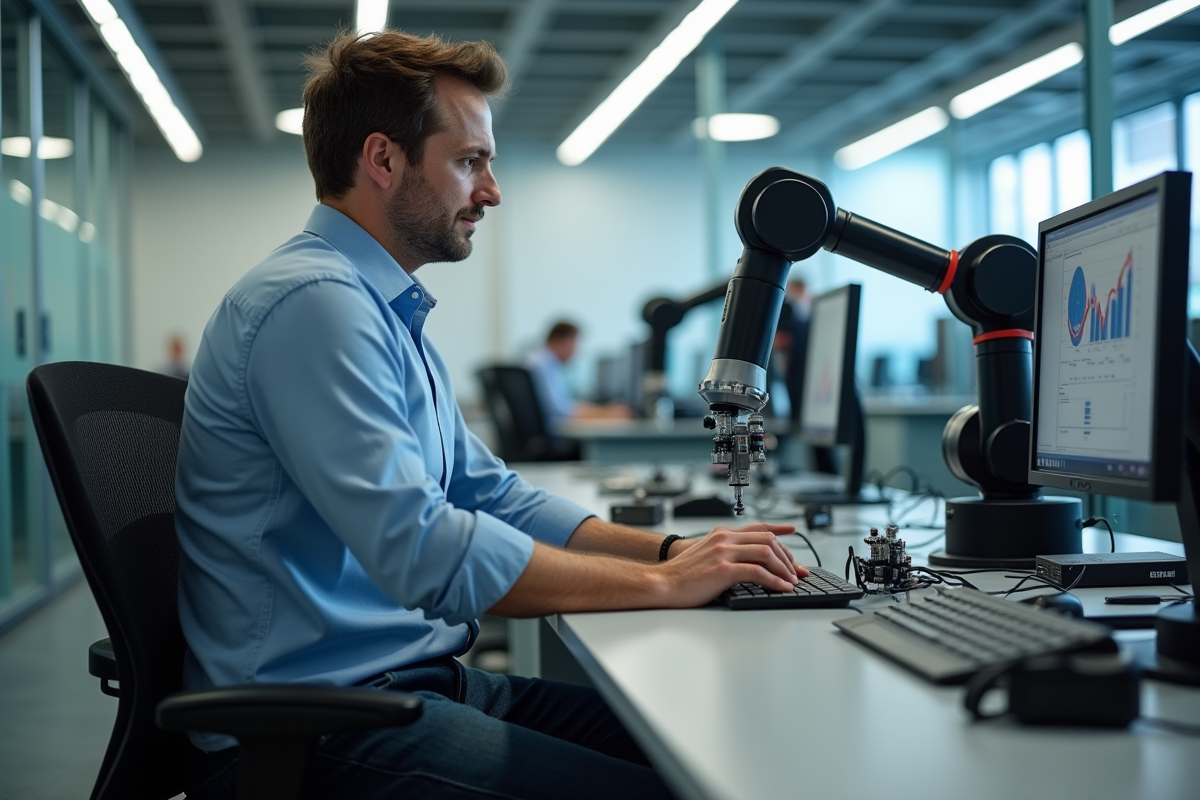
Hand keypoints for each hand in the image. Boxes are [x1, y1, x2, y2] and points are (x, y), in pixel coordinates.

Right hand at [656, 523, 807, 607]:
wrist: (662, 583)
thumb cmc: (682, 575)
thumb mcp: (706, 556)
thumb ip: (725, 553)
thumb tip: (747, 565)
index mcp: (721, 534)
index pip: (757, 527)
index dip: (778, 528)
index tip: (793, 530)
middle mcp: (724, 539)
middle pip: (767, 539)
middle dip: (787, 556)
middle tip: (796, 571)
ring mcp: (724, 552)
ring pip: (766, 553)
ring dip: (784, 568)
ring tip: (791, 581)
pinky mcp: (723, 570)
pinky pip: (758, 572)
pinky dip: (774, 581)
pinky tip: (781, 588)